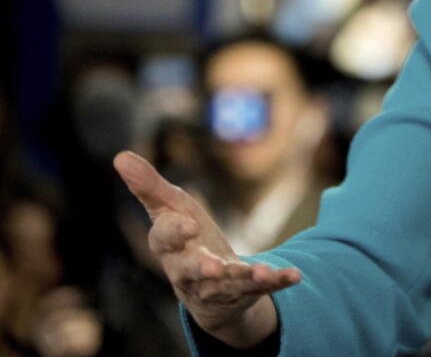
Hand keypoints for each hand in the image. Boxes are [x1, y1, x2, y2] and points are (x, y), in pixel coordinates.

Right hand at [112, 151, 298, 347]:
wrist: (205, 284)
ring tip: (261, 271)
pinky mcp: (242, 292)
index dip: (175, 232)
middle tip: (213, 266)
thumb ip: (149, 186)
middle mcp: (188, 270)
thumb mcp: (169, 208)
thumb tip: (119, 156)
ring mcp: (216, 285)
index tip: (189, 224)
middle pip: (191, 271)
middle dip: (202, 268)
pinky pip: (260, 288)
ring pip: (227, 284)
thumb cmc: (184, 236)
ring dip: (244, 277)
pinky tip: (294, 275)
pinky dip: (277, 281)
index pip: (165, 239)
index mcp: (168, 246)